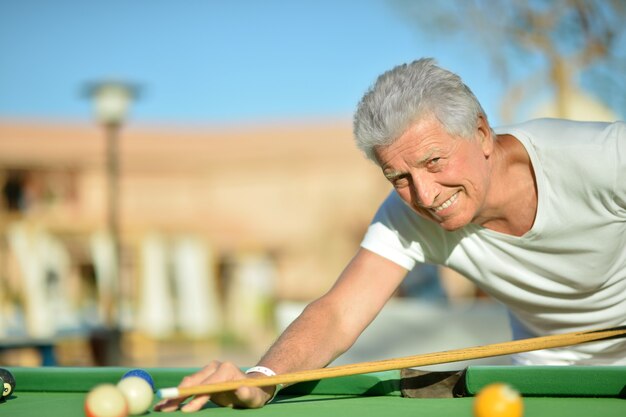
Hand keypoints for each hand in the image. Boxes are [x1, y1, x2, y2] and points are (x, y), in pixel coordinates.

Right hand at [154, 361, 274, 411]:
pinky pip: (189, 385)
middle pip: (193, 382)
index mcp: (225, 370)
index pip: (207, 385)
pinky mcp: (204, 376)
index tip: (185, 411)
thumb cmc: (255, 393)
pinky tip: (167, 403)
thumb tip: (240, 389)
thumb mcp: (254, 397)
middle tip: (163, 409)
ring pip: (188, 383)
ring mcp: (208, 370)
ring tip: (160, 407)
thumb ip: (247, 394)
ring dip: (174, 396)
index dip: (195, 398)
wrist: (254, 386)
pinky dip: (178, 395)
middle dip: (178, 397)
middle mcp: (215, 367)